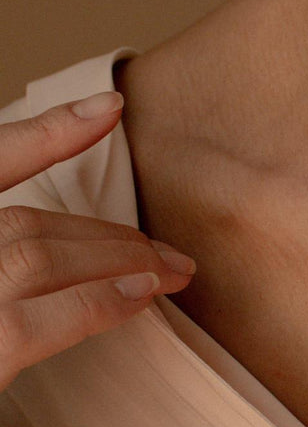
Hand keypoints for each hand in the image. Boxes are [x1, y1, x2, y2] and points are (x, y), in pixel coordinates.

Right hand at [0, 91, 196, 391]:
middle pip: (29, 222)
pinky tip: (142, 294)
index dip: (47, 134)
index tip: (108, 110)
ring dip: (117, 257)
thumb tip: (59, 264)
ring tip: (172, 270)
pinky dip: (98, 300)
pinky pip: (39, 316)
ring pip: (39, 251)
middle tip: (170, 253)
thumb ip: (9, 269)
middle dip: (107, 233)